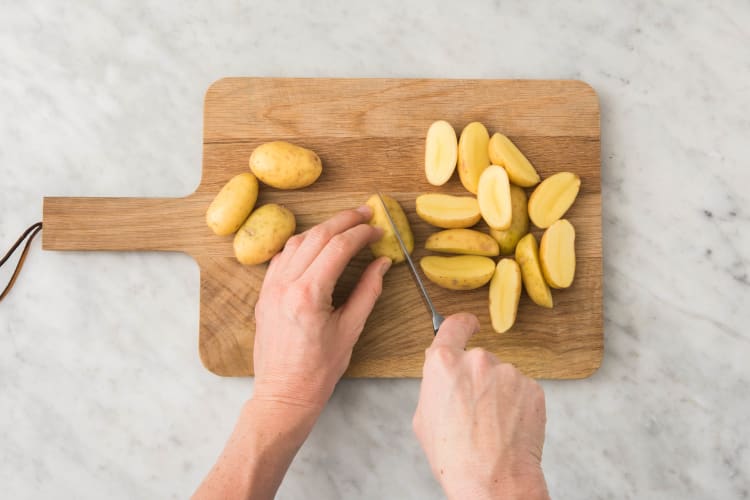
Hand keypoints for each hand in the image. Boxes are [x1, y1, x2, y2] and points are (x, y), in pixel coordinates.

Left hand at [252, 205, 390, 412]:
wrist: (283, 394)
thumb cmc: (318, 370)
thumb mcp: (350, 330)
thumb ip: (367, 292)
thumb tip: (381, 263)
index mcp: (309, 295)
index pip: (338, 248)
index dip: (361, 234)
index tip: (377, 229)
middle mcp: (285, 285)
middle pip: (317, 237)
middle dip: (344, 221)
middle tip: (365, 213)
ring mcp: (270, 288)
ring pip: (297, 242)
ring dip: (322, 229)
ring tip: (344, 225)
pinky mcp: (264, 294)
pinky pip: (282, 258)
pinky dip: (302, 245)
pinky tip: (317, 245)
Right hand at [413, 313, 548, 499]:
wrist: (492, 480)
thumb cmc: (454, 456)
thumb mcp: (424, 417)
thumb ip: (435, 384)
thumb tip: (444, 376)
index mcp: (444, 363)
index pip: (454, 325)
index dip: (462, 325)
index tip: (470, 325)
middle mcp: (477, 360)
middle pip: (478, 359)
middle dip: (478, 378)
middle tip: (474, 409)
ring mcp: (508, 372)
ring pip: (502, 376)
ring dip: (499, 393)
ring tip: (491, 425)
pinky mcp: (531, 388)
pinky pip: (521, 390)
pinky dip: (517, 405)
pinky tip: (508, 427)